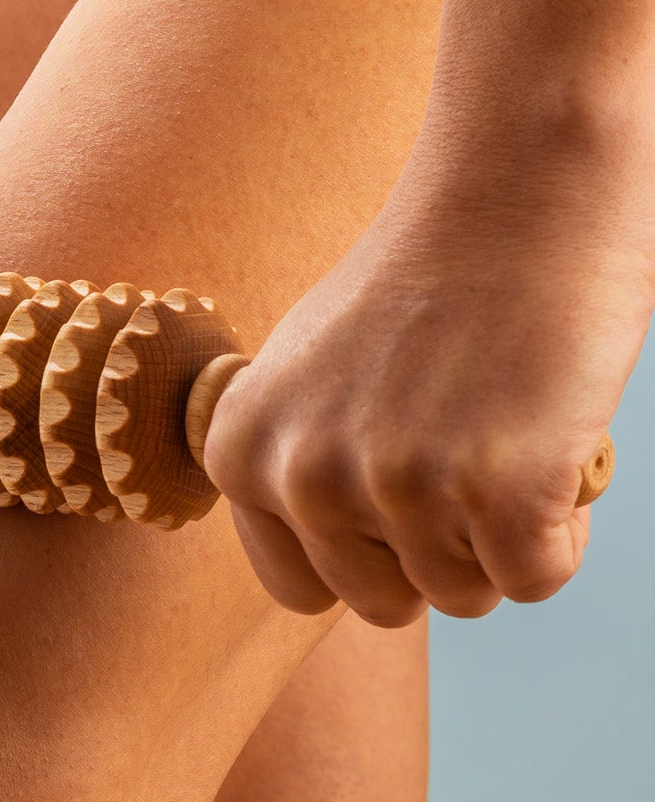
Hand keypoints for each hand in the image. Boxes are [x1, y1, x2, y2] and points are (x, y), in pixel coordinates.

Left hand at [202, 132, 653, 626]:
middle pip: (384, 605)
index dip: (365, 550)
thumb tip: (311, 561)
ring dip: (498, 534)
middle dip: (433, 550)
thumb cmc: (418, 285)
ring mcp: (395, 486)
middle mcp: (302, 476)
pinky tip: (547, 444)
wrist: (510, 195)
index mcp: (242, 453)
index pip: (302, 591)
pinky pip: (536, 579)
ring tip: (496, 430)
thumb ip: (293, 467)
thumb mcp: (304, 377)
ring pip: (464, 597)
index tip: (396, 472)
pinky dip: (559, 530)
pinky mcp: (497, 491)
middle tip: (457, 449)